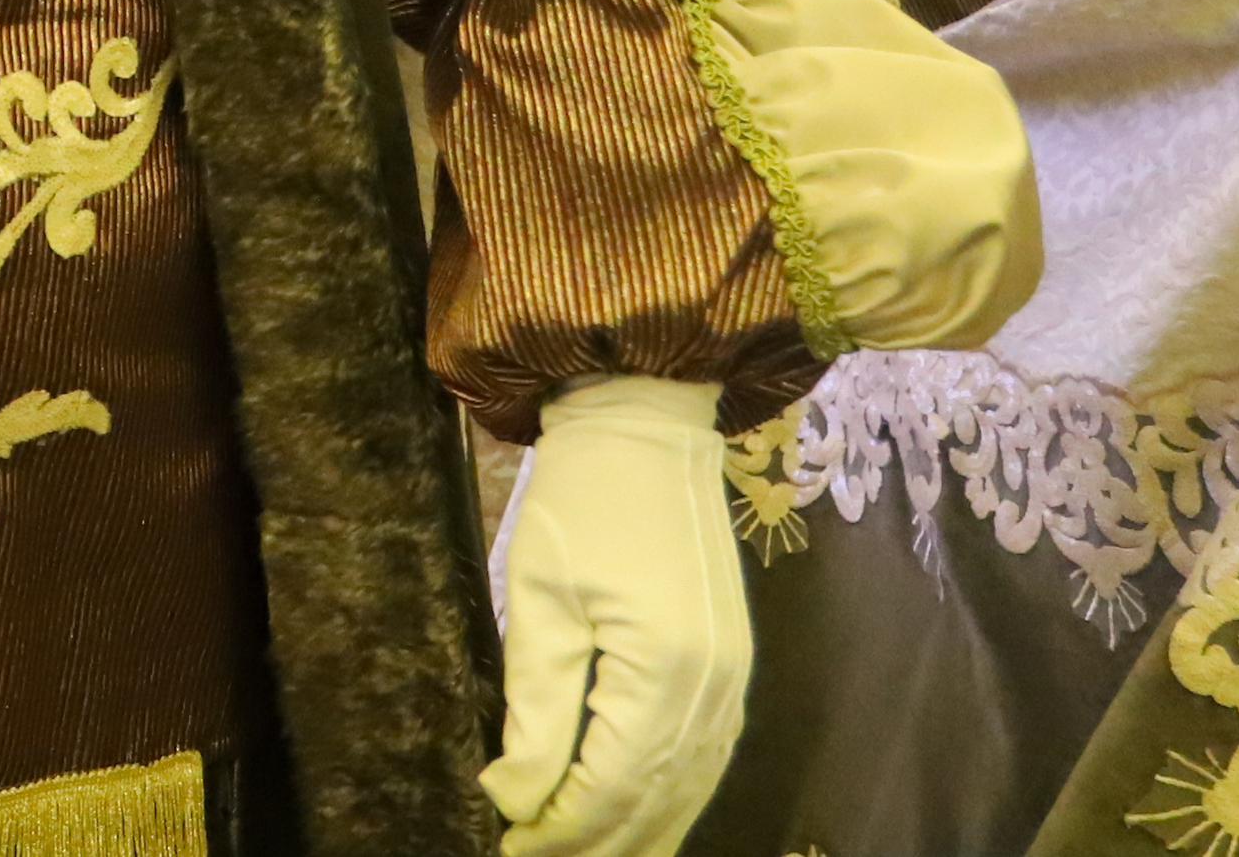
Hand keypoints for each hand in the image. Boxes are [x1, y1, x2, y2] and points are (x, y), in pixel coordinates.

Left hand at [482, 374, 752, 856]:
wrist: (646, 426)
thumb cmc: (580, 503)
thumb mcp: (539, 601)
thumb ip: (538, 710)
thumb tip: (516, 798)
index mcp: (663, 670)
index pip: (608, 787)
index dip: (558, 829)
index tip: (508, 847)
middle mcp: (712, 688)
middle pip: (653, 801)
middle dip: (592, 845)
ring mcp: (731, 680)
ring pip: (686, 790)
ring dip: (634, 834)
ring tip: (577, 856)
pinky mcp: (729, 667)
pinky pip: (703, 759)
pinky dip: (668, 801)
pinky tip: (635, 823)